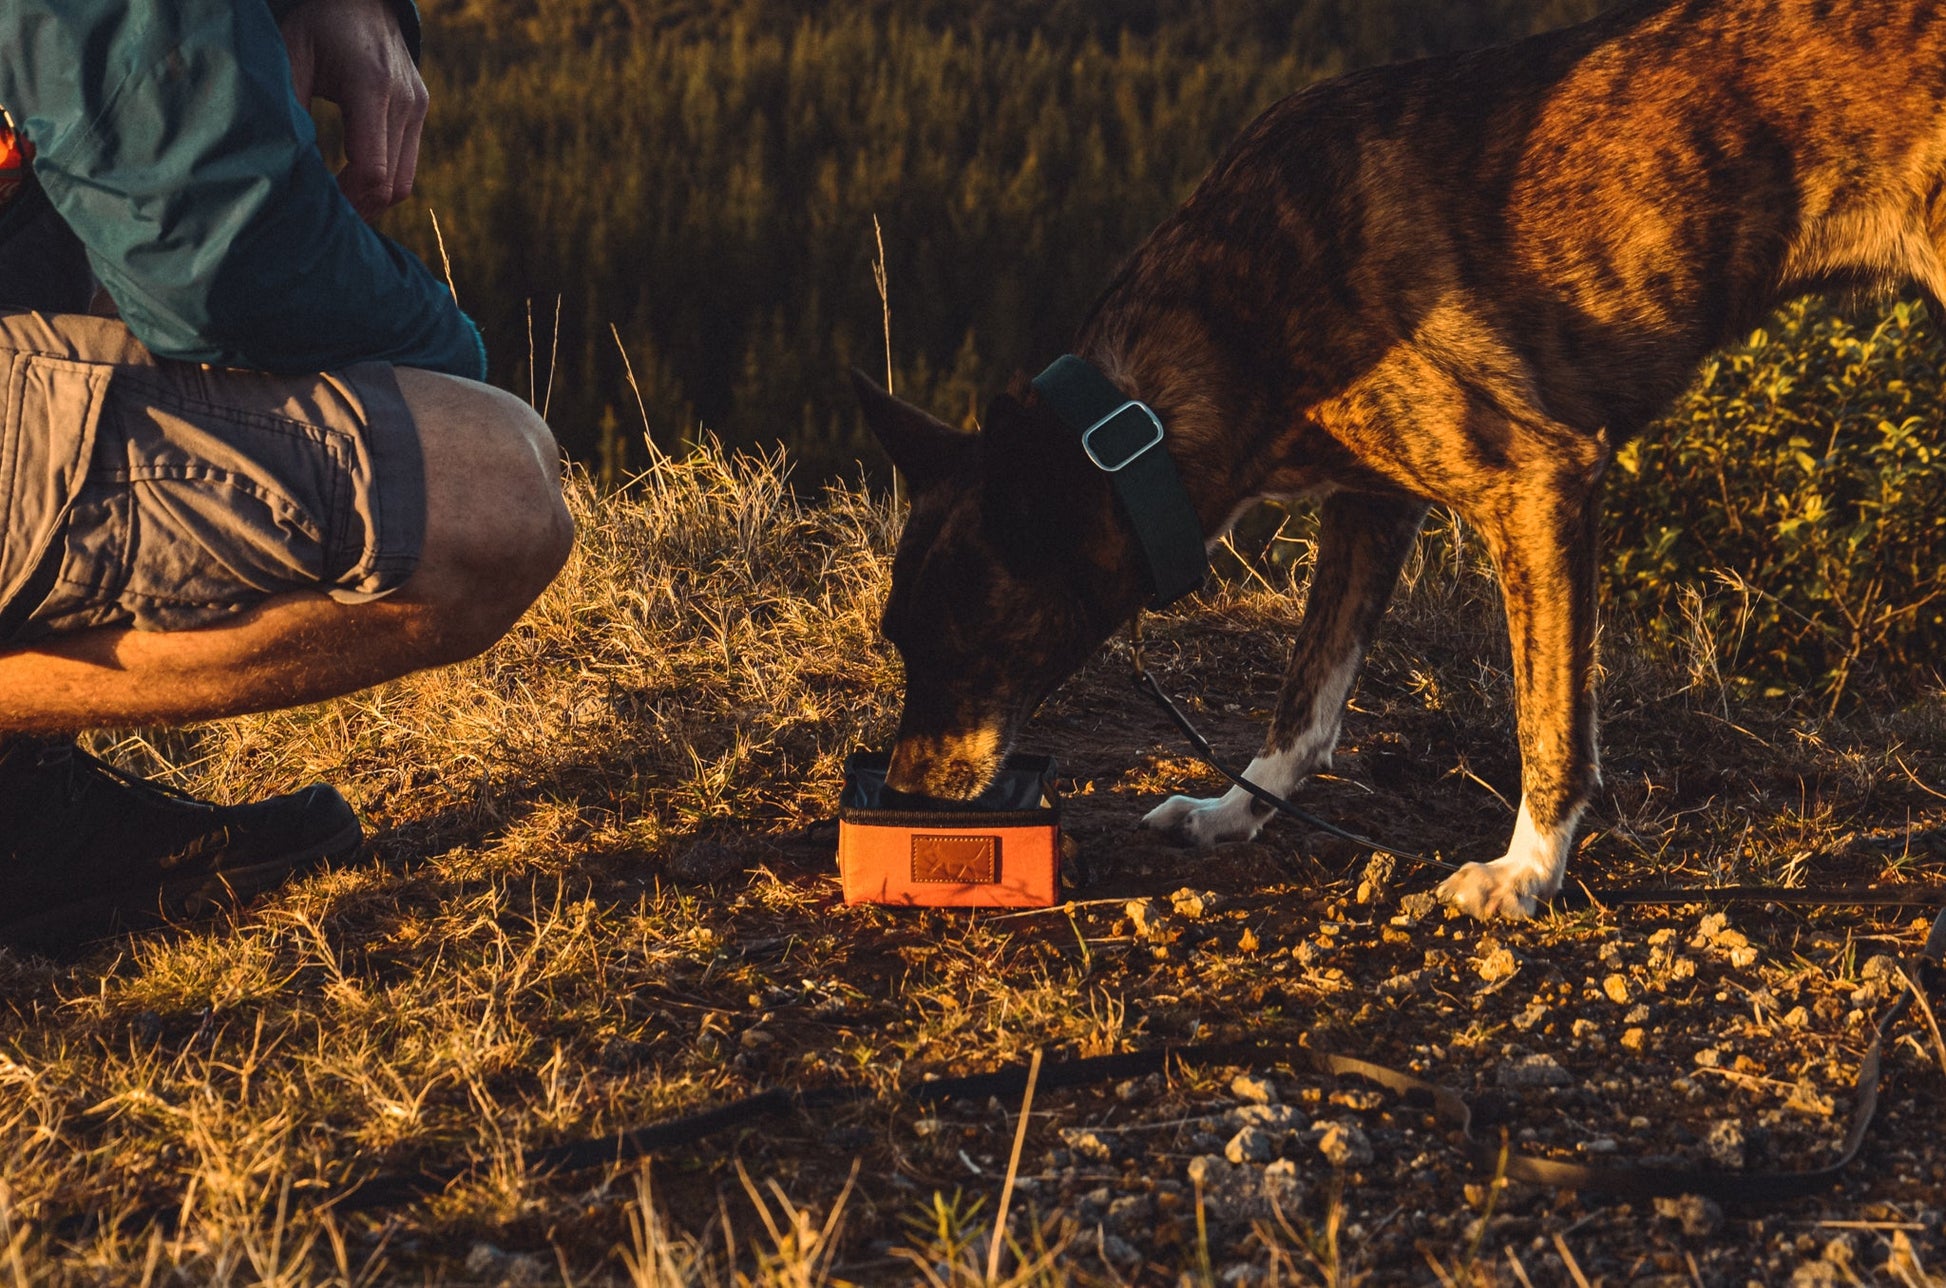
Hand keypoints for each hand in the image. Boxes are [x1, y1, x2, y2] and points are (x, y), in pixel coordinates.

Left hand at [279, 0, 428, 219]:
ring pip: (404, 182)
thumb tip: (283, 165)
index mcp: (371, 87)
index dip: (346, 198)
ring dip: (372, 201)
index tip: (318, 206)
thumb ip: (289, 106)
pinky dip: (382, 183)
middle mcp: (404, 101)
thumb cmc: (318, 24)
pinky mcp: (420, 110)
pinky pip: (407, 165)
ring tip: (339, 208)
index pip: (371, 168)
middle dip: (358, 208)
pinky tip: (352, 185)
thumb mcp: (291, 55)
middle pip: (391, 185)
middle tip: (324, 219)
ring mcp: (417, 107)